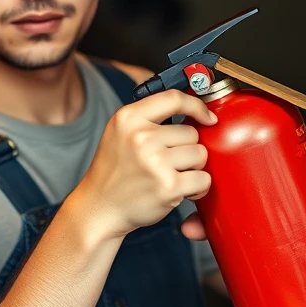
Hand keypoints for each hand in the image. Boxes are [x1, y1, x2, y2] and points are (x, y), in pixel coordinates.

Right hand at [77, 89, 216, 240]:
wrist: (99, 207)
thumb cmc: (114, 172)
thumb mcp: (120, 133)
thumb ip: (149, 118)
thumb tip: (194, 110)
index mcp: (128, 118)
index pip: (174, 98)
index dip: (197, 106)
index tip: (207, 117)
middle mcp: (140, 136)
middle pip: (192, 133)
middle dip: (186, 149)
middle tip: (165, 164)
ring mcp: (154, 161)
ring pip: (200, 155)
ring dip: (192, 168)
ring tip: (170, 176)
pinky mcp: (168, 186)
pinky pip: (203, 179)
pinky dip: (197, 188)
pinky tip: (178, 190)